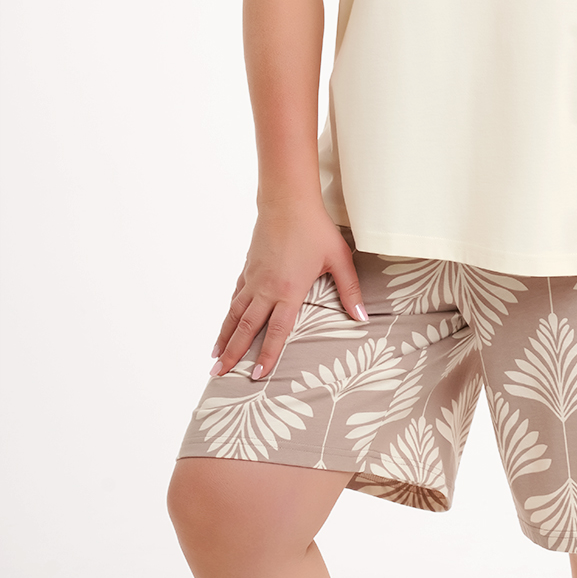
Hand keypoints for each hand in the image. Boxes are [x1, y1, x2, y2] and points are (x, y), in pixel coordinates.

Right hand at [209, 204, 366, 380]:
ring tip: (214, 357)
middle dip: (233, 354)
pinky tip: (226, 322)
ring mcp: (254, 278)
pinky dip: (228, 313)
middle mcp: (266, 288)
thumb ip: (350, 290)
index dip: (267, 355)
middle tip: (218, 375)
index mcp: (289, 291)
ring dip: (224, 337)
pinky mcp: (248, 267)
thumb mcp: (339, 259)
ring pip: (235, 314)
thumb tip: (361, 317)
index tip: (257, 375)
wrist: (287, 201)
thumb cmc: (315, 229)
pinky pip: (236, 296)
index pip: (277, 331)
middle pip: (247, 328)